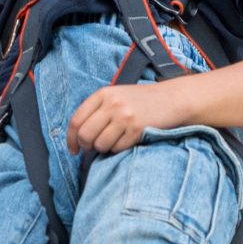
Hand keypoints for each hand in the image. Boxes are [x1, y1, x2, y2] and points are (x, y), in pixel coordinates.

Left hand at [66, 81, 188, 153]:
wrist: (171, 99)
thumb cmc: (141, 101)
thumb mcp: (116, 96)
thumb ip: (97, 111)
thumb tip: (77, 136)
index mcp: (103, 94)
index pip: (76, 120)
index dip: (71, 139)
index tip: (73, 149)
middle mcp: (112, 104)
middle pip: (85, 135)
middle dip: (86, 146)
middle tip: (92, 149)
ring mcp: (124, 116)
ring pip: (100, 144)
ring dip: (104, 148)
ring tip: (114, 141)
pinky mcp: (136, 129)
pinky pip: (117, 148)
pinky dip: (119, 149)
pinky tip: (127, 140)